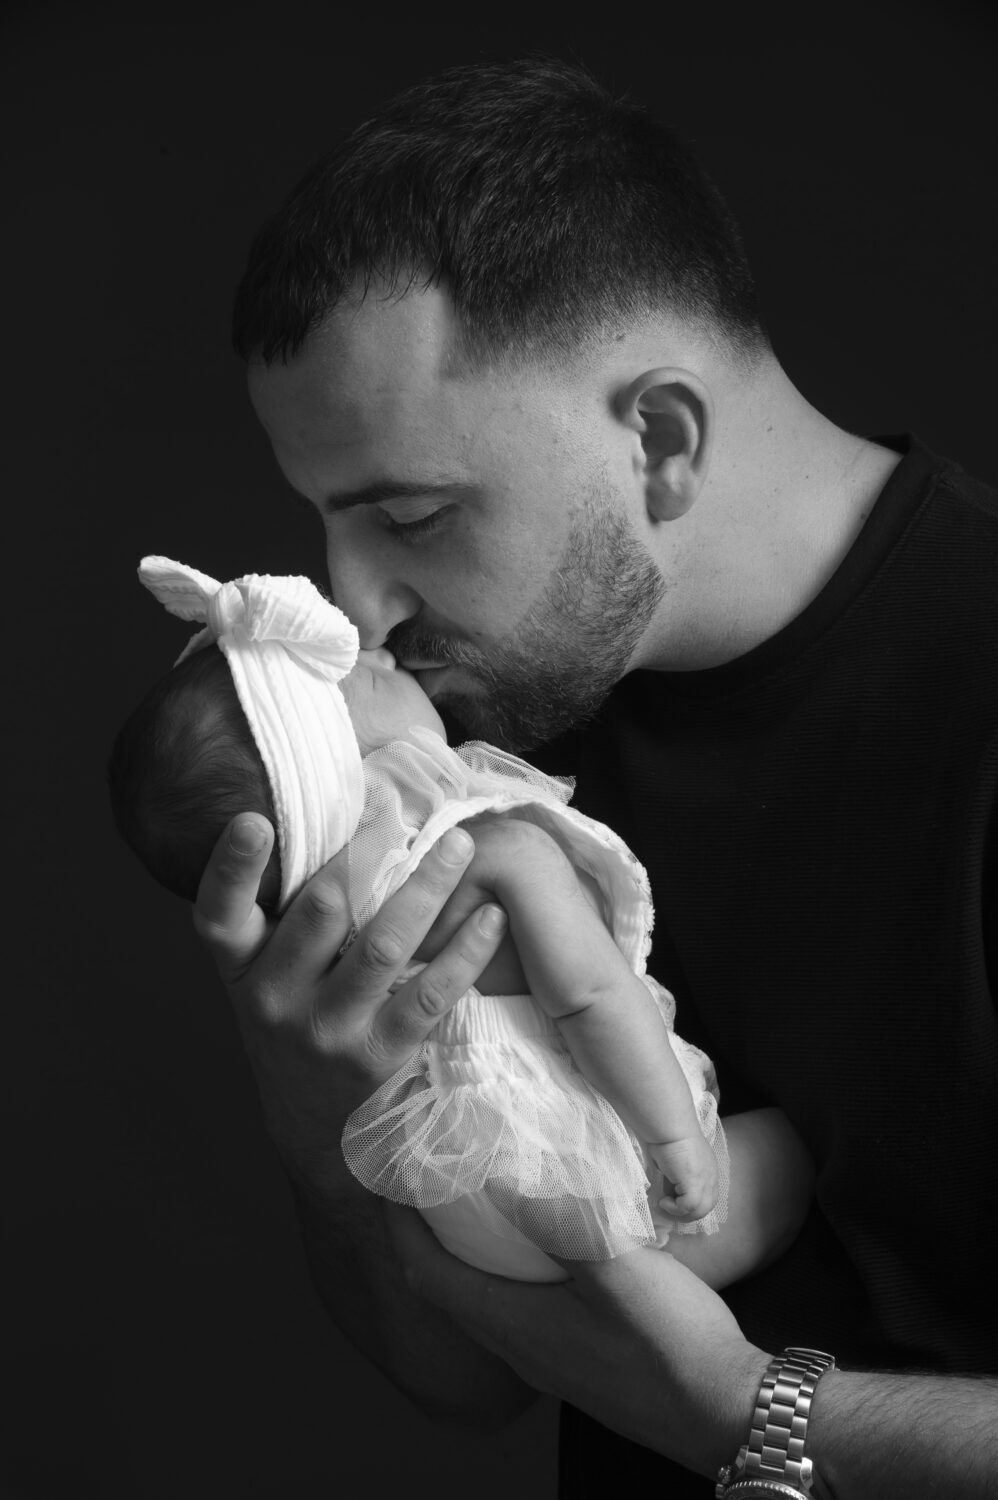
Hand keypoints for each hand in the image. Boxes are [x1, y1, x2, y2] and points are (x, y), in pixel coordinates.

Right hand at [191, 814, 509, 1192]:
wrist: (308, 1123)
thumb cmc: (292, 1015)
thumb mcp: (263, 969)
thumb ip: (283, 907)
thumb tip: (343, 813)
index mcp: (239, 966)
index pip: (219, 912)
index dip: (232, 866)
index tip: (256, 820)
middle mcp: (273, 998)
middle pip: (320, 913)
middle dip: (366, 854)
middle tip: (406, 809)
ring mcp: (327, 1030)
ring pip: (383, 946)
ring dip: (427, 889)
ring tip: (460, 845)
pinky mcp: (378, 1056)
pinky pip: (429, 995)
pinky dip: (464, 952)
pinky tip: (490, 917)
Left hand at [387, 1203, 769, 1477]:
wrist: (731, 1412)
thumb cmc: (671, 1345)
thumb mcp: (615, 1269)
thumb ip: (558, 1219)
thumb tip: (500, 1172)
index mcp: (513, 1327)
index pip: (428, 1273)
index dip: (402, 1225)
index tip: (394, 1176)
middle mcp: (522, 1350)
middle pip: (452, 1287)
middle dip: (435, 1233)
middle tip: (437, 1177)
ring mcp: (553, 1361)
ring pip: (491, 1298)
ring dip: (477, 1251)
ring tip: (486, 1197)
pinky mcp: (584, 1360)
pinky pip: (526, 1308)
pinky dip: (516, 1268)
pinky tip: (549, 1242)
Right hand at [649, 1134, 718, 1220]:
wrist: (670, 1127)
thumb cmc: (668, 1137)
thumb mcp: (675, 1163)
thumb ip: (676, 1178)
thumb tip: (670, 1191)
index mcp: (708, 1171)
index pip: (707, 1198)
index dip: (690, 1205)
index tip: (672, 1202)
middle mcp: (711, 1178)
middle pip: (705, 1208)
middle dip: (685, 1214)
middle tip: (666, 1208)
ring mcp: (705, 1182)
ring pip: (698, 1211)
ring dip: (678, 1213)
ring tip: (663, 1204)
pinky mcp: (695, 1184)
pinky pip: (687, 1208)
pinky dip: (673, 1209)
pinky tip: (662, 1201)